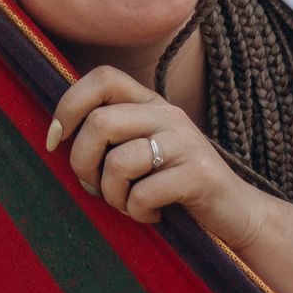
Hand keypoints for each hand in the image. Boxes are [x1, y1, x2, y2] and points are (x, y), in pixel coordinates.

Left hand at [44, 67, 272, 251]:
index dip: (69, 105)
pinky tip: (153, 214)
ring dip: (112, 196)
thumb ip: (111, 138)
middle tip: (95, 188)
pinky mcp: (198, 174)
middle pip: (99, 123)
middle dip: (83, 164)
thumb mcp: (143, 152)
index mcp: (151, 104)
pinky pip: (143, 193)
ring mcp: (186, 142)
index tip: (56, 140)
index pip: (103, 78)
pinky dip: (138, 212)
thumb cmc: (175, 186)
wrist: (236, 213)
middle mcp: (168, 115)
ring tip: (130, 204)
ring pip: (118, 162)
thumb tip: (58, 138)